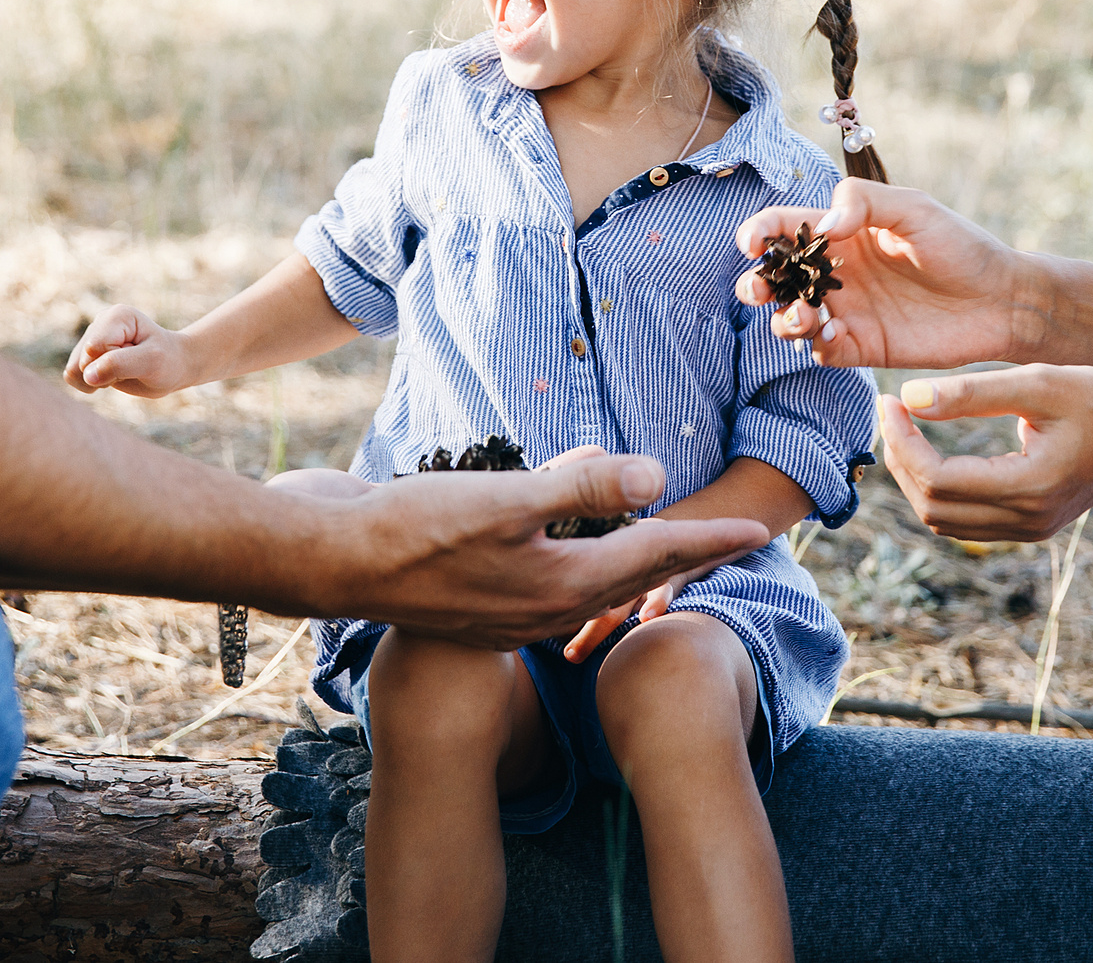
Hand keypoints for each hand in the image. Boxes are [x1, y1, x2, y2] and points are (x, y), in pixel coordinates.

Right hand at [66, 304, 197, 396]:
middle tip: (133, 367)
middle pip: (82, 361)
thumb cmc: (166, 361)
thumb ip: (118, 365)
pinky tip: (112, 376)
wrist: (172, 366)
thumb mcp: (151, 362)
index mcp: (116, 316)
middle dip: (107, 374)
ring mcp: (91, 338)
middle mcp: (100, 323)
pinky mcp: (85, 354)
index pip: (96, 348)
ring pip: (73, 370)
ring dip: (99, 381)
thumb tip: (87, 375)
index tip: (138, 358)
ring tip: (123, 371)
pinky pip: (72, 377)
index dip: (114, 364)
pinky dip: (92, 384)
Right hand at [313, 452, 766, 648]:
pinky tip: (572, 543)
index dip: (709, 539)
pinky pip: (552, 582)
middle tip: (731, 544)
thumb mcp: (506, 499)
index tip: (759, 531)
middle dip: (685, 557)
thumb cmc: (414, 527)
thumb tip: (656, 479)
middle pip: (634, 577)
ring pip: (592, 581)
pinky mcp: (481, 602)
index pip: (656, 557)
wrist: (333, 563)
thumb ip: (582, 488)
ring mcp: (511, 613)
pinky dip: (580, 560)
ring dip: (631, 558)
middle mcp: (544, 607)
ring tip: (663, 538)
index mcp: (562, 583)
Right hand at [735, 179, 1042, 370]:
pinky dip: (817, 344)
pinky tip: (833, 335)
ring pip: (791, 318)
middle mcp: (837, 273)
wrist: (1002, 300)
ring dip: (783, 318)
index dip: (759, 232)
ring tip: (804, 315)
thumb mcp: (914, 208)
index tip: (752, 244)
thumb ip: (865, 203)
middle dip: (756, 283)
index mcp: (843, 233)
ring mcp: (848, 312)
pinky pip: (824, 350)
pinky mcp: (864, 347)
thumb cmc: (961, 246)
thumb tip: (824, 226)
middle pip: (776, 279)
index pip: (785, 227)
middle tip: (760, 289)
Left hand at [879, 366, 1092, 541]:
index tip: (891, 399)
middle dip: (901, 460)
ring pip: (945, 520)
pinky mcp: (1032, 524)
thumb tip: (909, 397)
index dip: (902, 441)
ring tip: (906, 427)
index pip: (936, 479)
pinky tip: (933, 449)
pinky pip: (967, 520)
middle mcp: (1027, 520)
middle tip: (893, 410)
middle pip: (932, 507)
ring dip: (916, 477)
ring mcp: (1031, 529)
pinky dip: (940, 489)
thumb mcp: (1040, 382)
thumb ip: (972, 392)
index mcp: (1029, 488)